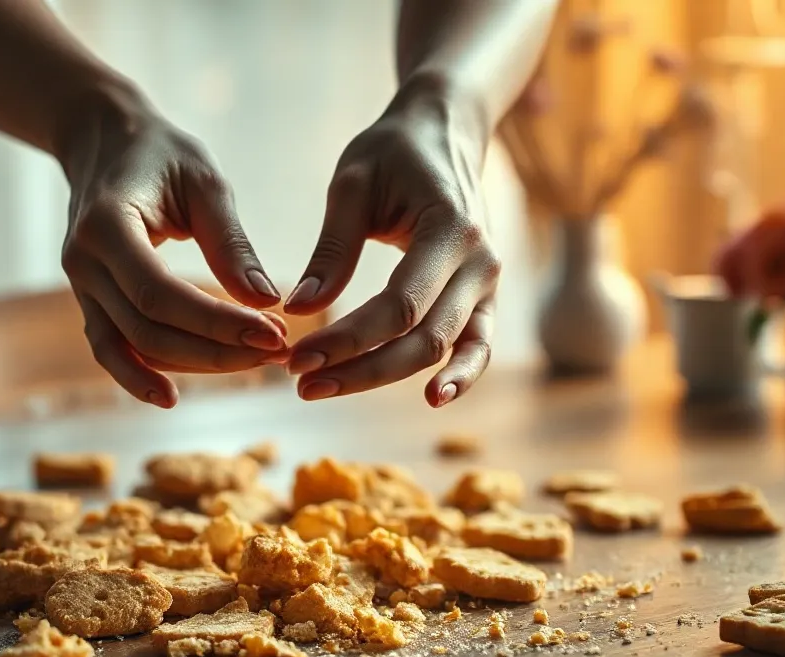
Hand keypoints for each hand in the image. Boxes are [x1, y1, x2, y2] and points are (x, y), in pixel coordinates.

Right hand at [60, 94, 287, 407]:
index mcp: (106, 225)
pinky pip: (111, 346)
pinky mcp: (89, 298)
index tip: (274, 334)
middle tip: (278, 352)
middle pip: (148, 330)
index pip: (160, 294)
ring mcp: (80, 285)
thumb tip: (268, 301)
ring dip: (192, 365)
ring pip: (131, 346)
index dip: (217, 322)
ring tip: (254, 364)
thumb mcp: (204, 181)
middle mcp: (83, 261)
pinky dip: (138, 373)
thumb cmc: (160, 153)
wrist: (102, 139)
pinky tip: (172, 396)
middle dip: (216, 350)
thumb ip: (231, 243)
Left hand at [285, 84, 500, 406]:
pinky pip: (476, 345)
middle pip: (423, 339)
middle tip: (300, 382)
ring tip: (326, 389)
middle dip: (360, 368)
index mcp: (450, 229)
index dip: (347, 339)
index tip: (295, 357)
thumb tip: (297, 310)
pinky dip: (460, 375)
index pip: (398, 306)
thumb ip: (331, 250)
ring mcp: (490, 283)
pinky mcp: (485, 295)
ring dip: (387, 377)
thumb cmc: (393, 150)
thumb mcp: (352, 184)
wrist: (446, 128)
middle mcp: (481, 262)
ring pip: (446, 350)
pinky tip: (432, 400)